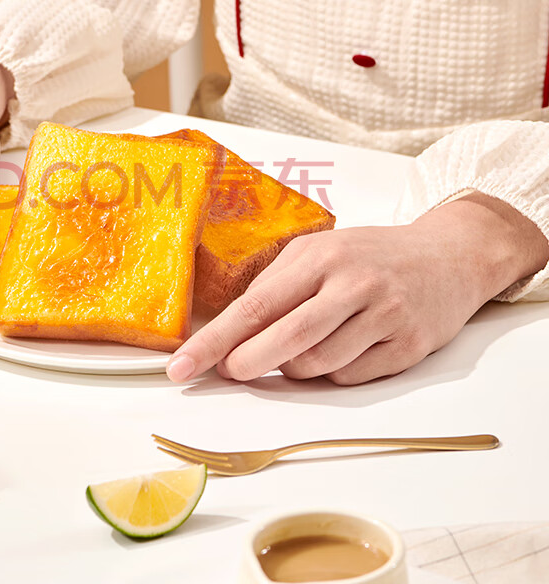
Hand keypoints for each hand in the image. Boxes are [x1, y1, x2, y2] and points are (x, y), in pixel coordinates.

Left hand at [167, 193, 548, 384]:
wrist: (449, 256)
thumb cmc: (369, 256)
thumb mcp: (319, 252)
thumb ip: (276, 286)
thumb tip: (230, 332)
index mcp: (321, 257)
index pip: (254, 306)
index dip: (214, 341)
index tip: (182, 368)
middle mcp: (353, 284)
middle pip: (284, 341)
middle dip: (248, 363)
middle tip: (232, 370)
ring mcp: (385, 316)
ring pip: (316, 367)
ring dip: (294, 368)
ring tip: (301, 346)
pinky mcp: (409, 346)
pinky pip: (350, 378)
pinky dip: (332, 373)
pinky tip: (341, 348)